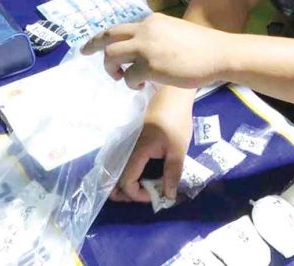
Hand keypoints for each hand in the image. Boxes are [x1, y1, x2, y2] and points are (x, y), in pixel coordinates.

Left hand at [82, 13, 227, 89]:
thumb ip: (157, 38)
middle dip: (93, 46)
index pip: (120, 28)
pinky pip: (129, 76)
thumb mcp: (175, 33)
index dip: (103, 36)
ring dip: (113, 69)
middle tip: (85, 54)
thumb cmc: (203, 47)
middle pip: (108, 37)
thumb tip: (144, 52)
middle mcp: (145, 31)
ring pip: (112, 56)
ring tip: (123, 77)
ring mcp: (146, 47)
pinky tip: (141, 85)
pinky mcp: (150, 65)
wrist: (219, 54)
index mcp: (152, 22)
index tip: (90, 45)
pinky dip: (131, 82)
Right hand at [110, 86, 193, 201]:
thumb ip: (172, 174)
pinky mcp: (129, 139)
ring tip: (145, 188)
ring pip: (116, 170)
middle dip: (125, 193)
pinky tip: (144, 173)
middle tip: (144, 197)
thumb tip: (168, 197)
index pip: (126, 183)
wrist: (172, 95)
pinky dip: (128, 172)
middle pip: (114, 178)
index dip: (138, 195)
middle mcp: (125, 149)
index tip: (155, 196)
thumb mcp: (178, 150)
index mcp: (136, 152)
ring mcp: (125, 143)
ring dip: (126, 183)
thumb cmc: (176, 120)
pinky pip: (122, 161)